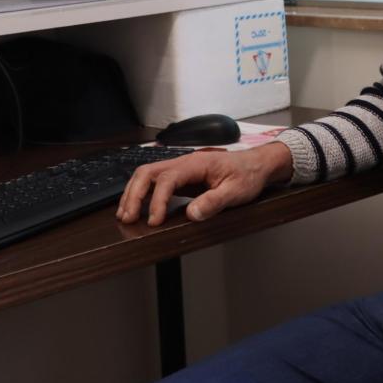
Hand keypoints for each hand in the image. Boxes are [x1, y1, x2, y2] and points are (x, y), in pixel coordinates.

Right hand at [114, 141, 293, 225]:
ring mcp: (181, 168)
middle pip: (148, 172)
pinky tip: (138, 207)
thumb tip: (191, 214)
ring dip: (133, 193)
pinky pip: (155, 182)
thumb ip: (214, 202)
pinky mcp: (181, 177)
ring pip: (147, 175)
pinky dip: (142, 193)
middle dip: (134, 194)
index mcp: (196, 164)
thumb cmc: (248, 175)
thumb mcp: (236, 191)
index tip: (154, 220)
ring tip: (126, 214)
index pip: (167, 179)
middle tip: (128, 217)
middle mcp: (184, 162)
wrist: (256, 165)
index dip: (157, 200)